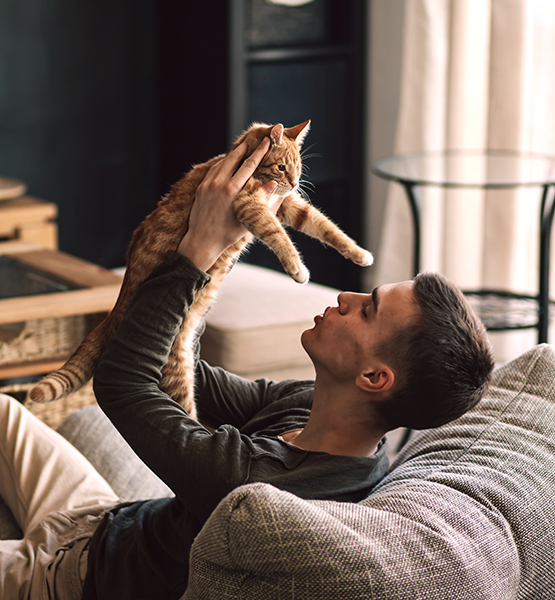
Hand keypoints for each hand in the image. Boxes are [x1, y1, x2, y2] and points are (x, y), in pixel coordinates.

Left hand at [178, 137, 281, 271]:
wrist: (202, 242)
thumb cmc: (228, 234)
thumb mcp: (248, 218)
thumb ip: (260, 199)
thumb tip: (274, 184)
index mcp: (232, 191)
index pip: (249, 165)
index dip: (259, 152)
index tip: (267, 141)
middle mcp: (218, 184)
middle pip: (234, 158)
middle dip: (247, 147)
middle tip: (256, 138)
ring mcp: (208, 184)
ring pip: (223, 162)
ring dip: (234, 153)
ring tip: (244, 147)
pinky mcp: (201, 187)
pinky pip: (213, 170)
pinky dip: (223, 164)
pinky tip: (228, 162)